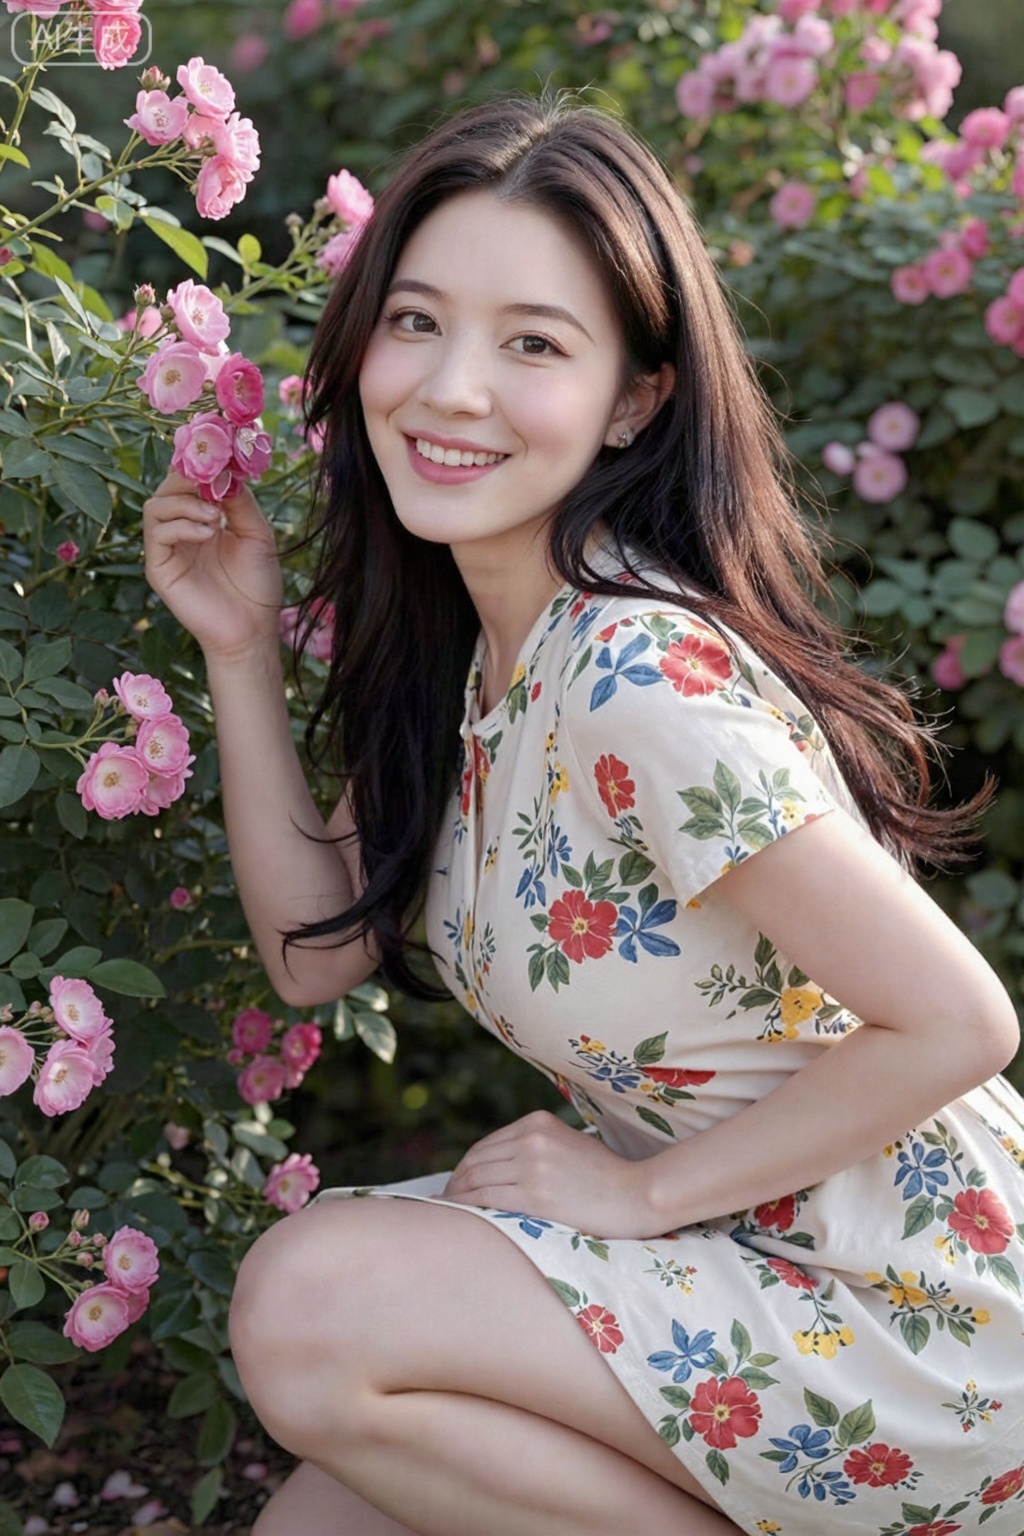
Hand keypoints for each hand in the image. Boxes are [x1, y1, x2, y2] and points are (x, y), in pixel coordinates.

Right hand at [142, 470, 283, 659]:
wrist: (253, 629)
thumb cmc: (257, 585)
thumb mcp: (256, 534)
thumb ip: (240, 501)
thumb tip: (225, 469)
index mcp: (203, 518)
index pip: (187, 480)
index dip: (198, 463)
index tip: (218, 452)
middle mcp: (181, 530)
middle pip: (167, 486)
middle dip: (188, 477)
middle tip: (212, 480)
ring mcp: (168, 549)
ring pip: (156, 505)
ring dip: (184, 502)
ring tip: (214, 516)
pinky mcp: (159, 568)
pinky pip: (157, 533)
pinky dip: (180, 525)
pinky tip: (208, 533)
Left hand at [442, 1110, 664, 1240]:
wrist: (636, 1195)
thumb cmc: (606, 1176)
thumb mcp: (568, 1144)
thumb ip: (535, 1148)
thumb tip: (499, 1166)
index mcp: (538, 1122)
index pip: (487, 1145)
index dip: (465, 1166)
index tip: (456, 1182)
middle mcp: (531, 1139)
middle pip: (477, 1161)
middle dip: (456, 1182)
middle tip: (444, 1200)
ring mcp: (533, 1166)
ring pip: (477, 1180)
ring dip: (456, 1196)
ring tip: (446, 1211)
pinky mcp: (535, 1195)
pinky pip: (487, 1200)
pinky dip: (465, 1208)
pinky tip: (457, 1217)